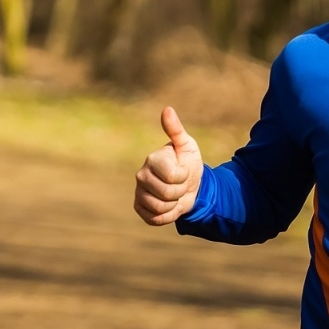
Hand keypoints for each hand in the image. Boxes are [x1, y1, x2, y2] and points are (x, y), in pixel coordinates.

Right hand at [134, 106, 203, 224]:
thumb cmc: (188, 162)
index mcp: (152, 159)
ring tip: (175, 195)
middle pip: (168, 194)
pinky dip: (167, 216)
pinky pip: (155, 219)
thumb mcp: (188, 146)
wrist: (189, 185)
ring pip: (161, 208)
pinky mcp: (139, 207)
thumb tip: (167, 109)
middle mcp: (141, 175)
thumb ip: (176, 130)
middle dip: (181, 191)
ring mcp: (138, 192)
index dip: (184, 177)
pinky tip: (169, 205)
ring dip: (174, 204)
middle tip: (181, 184)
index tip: (184, 170)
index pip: (173, 176)